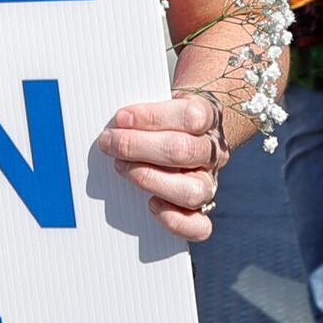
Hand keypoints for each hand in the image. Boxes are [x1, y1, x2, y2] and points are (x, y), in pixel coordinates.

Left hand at [98, 92, 224, 246]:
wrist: (184, 130)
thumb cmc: (164, 112)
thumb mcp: (159, 96)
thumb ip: (144, 102)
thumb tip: (117, 120)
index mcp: (209, 115)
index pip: (190, 116)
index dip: (152, 117)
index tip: (121, 118)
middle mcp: (213, 150)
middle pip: (183, 151)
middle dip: (137, 146)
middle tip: (109, 142)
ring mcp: (210, 181)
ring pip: (192, 190)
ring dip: (149, 179)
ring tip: (122, 168)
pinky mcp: (201, 209)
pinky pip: (199, 226)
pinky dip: (175, 220)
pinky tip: (152, 204)